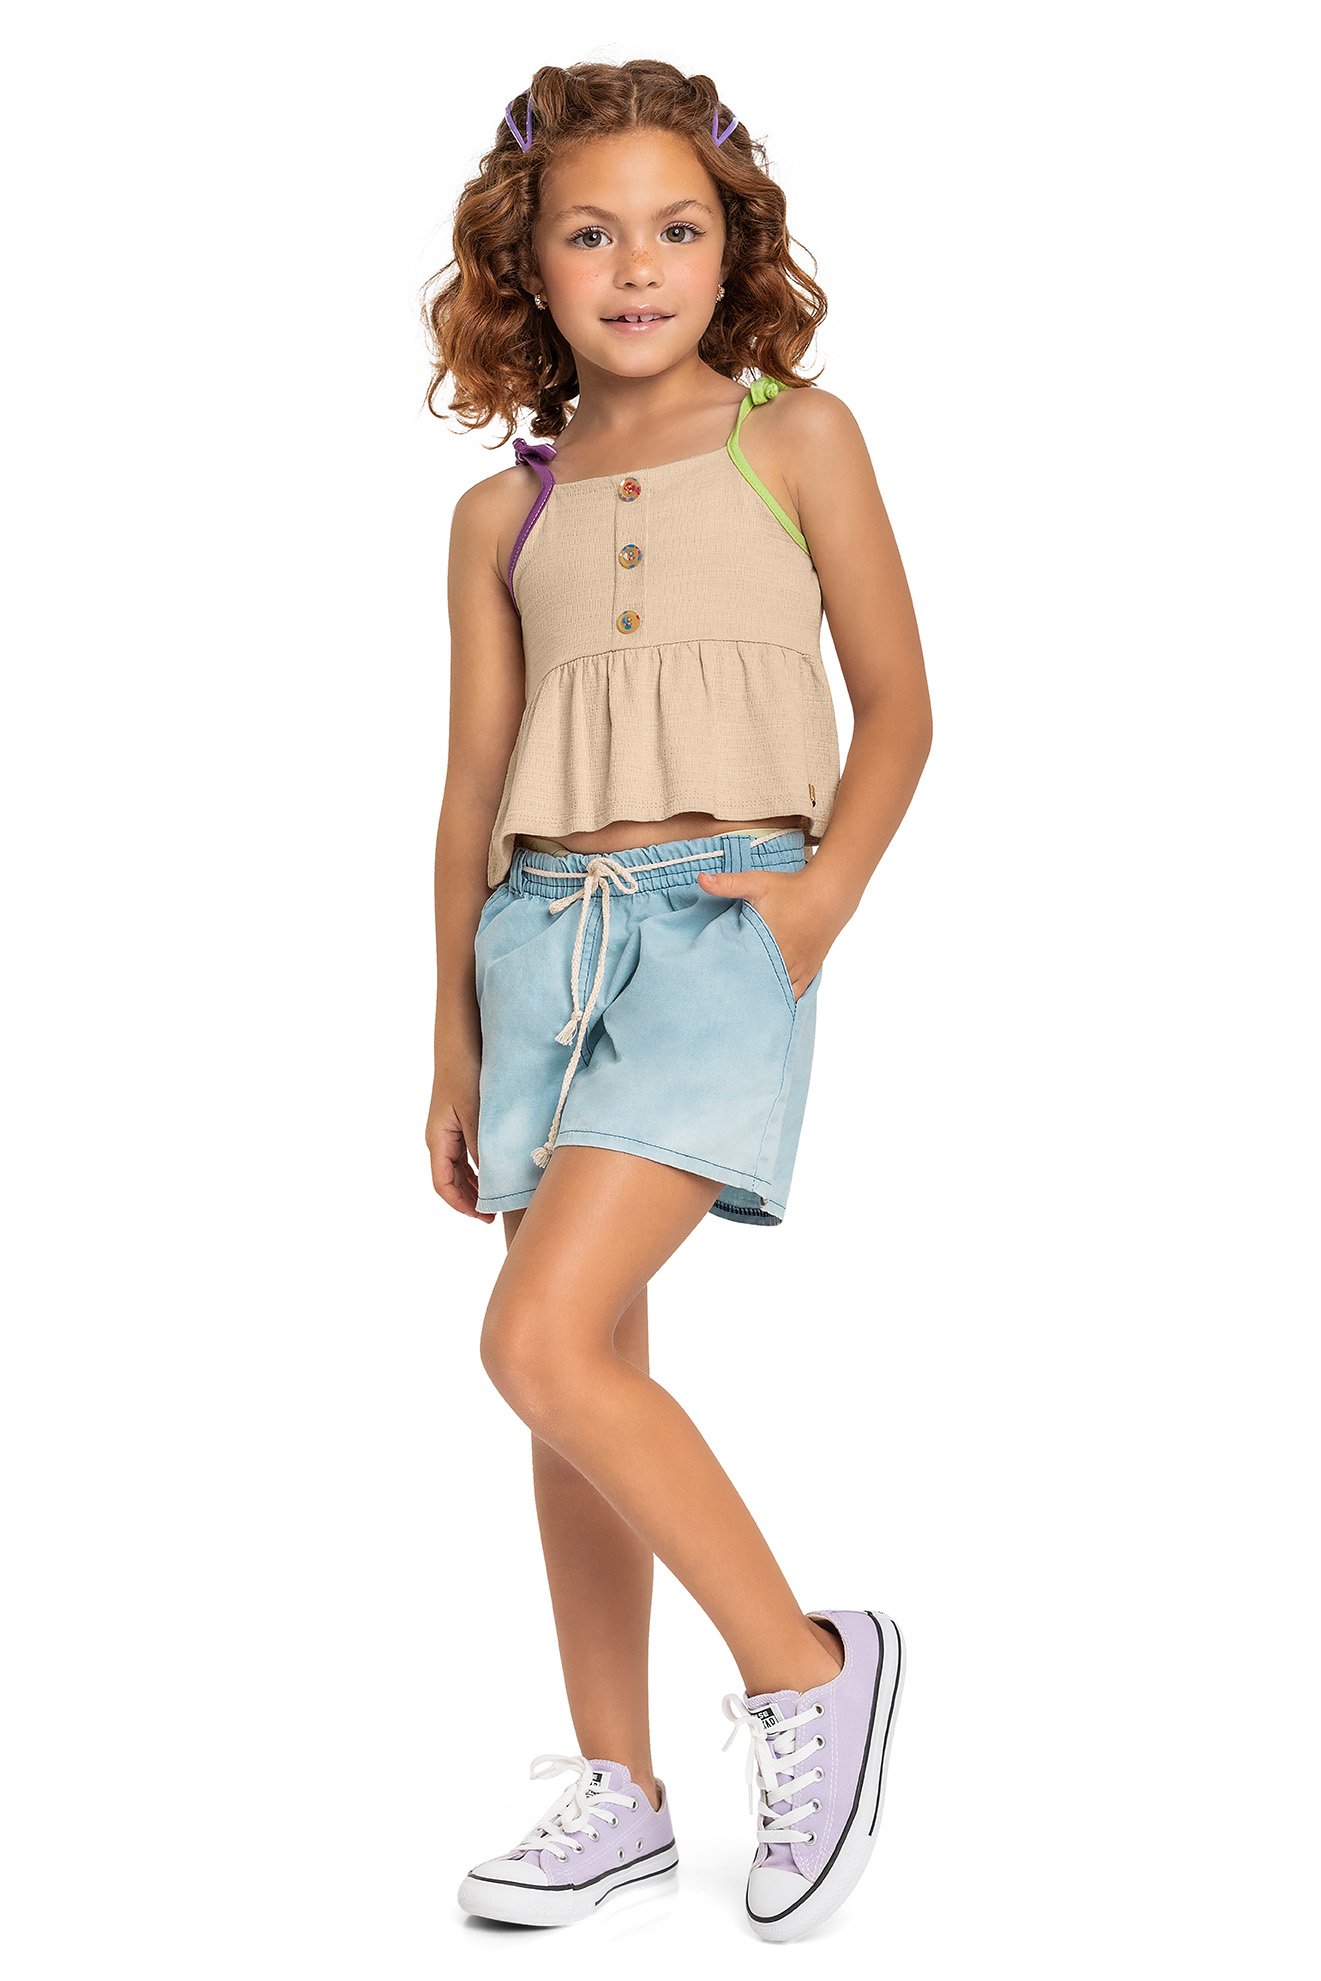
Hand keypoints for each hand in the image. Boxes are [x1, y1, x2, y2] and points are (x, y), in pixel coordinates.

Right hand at [427, 1063, 495, 1221]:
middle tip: (493, 1215)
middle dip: (470, 1201)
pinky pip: (465, 1156)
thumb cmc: (464, 1076)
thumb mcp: (475, 1113)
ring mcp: (447, 1133)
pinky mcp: (458, 1124)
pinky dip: (478, 1171)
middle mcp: (439, 1140)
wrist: (459, 1046)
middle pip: (450, 1181)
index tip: (482, 1216)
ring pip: (458, 1171)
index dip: (461, 1205)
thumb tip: (489, 1178)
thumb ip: (480, 1146)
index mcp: (438, 1140)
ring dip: (475, 1187)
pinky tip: (494, 1175)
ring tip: (495, 1201)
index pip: (443, 1184)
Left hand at [697, 863, 839, 1001]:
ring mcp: (801, 970)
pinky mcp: (810, 971)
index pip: (747, 979)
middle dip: (746, 999)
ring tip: (747, 1009)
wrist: (829, 893)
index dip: (733, 988)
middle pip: (763, 992)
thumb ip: (728, 884)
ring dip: (766, 1000)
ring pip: (781, 997)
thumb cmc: (792, 889)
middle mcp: (787, 964)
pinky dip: (785, 999)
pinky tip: (772, 1004)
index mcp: (770, 948)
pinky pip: (797, 994)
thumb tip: (700, 878)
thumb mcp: (757, 883)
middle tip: (727, 1005)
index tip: (718, 993)